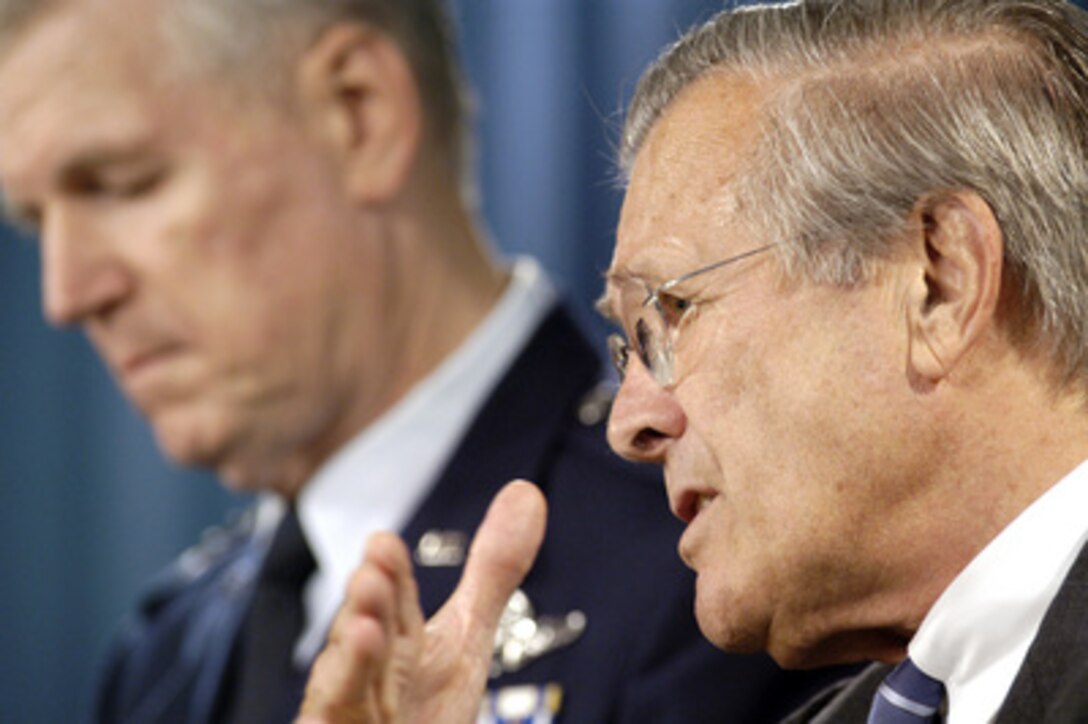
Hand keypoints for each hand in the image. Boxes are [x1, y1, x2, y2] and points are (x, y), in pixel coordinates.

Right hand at [297, 480, 547, 722]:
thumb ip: (491, 572)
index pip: (393, 600)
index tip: (384, 542)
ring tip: (364, 632)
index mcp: (394, 640)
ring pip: (343, 692)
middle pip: (365, 639)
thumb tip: (527, 490)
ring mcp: (346, 716)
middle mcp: (362, 675)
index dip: (391, 573)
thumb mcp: (464, 638)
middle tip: (371, 578)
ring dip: (350, 665)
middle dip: (367, 607)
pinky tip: (316, 723)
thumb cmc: (423, 702)